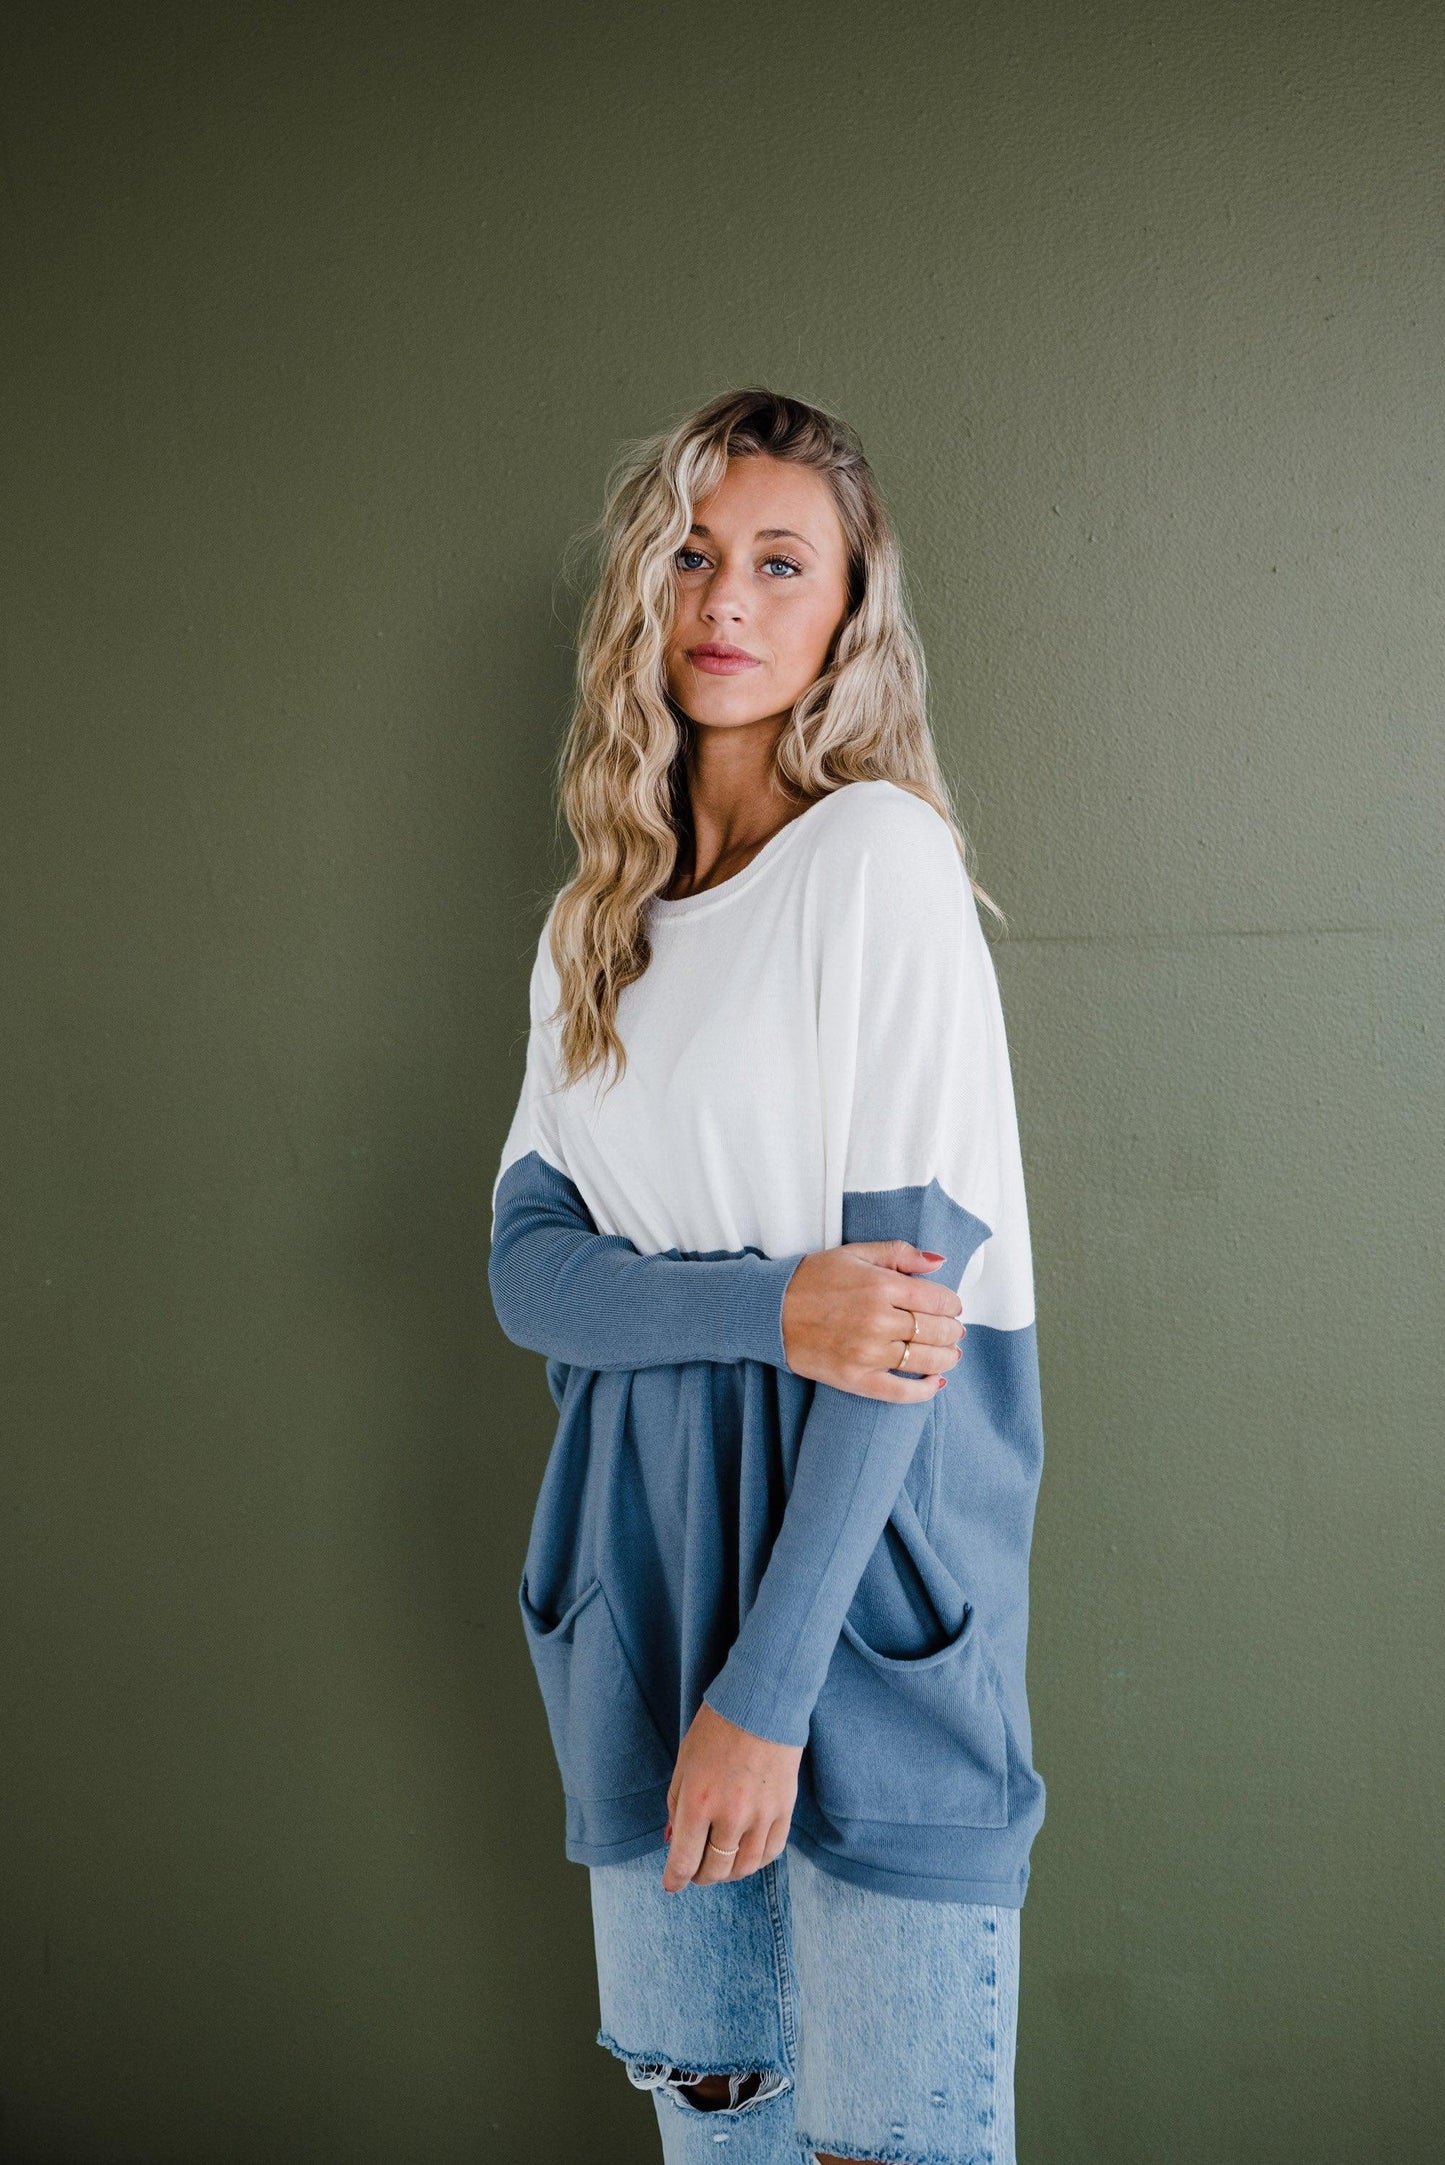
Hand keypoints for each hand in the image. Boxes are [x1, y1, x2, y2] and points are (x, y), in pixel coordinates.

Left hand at [662, 1700, 802, 1890]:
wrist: (762, 1705)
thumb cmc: (716, 1730)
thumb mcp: (684, 1764)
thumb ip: (676, 1806)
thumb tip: (673, 1841)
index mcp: (698, 1802)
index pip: (684, 1860)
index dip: (675, 1879)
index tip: (672, 1884)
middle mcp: (730, 1816)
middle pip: (714, 1870)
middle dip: (699, 1876)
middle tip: (695, 1870)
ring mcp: (761, 1816)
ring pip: (744, 1868)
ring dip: (728, 1873)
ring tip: (720, 1863)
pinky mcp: (785, 1811)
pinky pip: (770, 1852)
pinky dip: (755, 1861)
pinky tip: (746, 1853)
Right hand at [780, 1242, 965, 1399]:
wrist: (771, 1311)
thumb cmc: (813, 1279)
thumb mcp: (855, 1253)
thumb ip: (900, 1253)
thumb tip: (939, 1261)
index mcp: (881, 1285)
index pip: (938, 1300)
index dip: (952, 1304)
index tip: (951, 1307)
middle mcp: (877, 1320)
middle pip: (936, 1331)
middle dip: (952, 1331)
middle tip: (953, 1331)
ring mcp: (867, 1353)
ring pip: (925, 1361)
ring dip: (946, 1358)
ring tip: (950, 1354)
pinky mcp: (855, 1379)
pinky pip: (901, 1392)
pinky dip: (924, 1390)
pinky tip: (935, 1383)